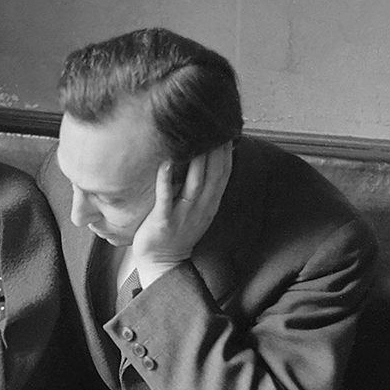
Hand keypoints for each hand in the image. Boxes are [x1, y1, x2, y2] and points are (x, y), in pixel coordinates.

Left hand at [131, 141, 232, 268]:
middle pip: (213, 175)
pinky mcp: (163, 221)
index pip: (224, 173)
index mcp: (210, 203)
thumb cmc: (177, 232)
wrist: (163, 263)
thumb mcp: (199, 209)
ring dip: (197, 161)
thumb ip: (204, 186)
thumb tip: (208, 160)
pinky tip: (165, 162)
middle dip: (215, 150)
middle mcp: (201, 207)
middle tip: (213, 126)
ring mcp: (183, 214)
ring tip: (195, 139)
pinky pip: (166, 197)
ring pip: (195, 184)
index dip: (226, 151)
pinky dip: (166, 179)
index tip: (225, 129)